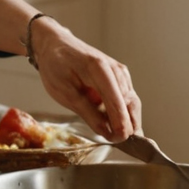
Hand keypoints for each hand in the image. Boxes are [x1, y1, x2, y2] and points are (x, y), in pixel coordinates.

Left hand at [28, 17, 141, 140]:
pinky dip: (125, 113)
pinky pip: (127, 99)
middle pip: (131, 102)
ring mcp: (120, 73)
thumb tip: (106, 132)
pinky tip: (117, 126)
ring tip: (120, 138)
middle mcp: (115, 70)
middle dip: (129, 125)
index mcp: (99, 69)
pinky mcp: (121, 78)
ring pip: (132, 102)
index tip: (120, 139)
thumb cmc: (56, 65)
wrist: (56, 44)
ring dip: (129, 121)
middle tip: (121, 144)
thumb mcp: (64, 92)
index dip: (120, 122)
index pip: (116, 100)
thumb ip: (87, 112)